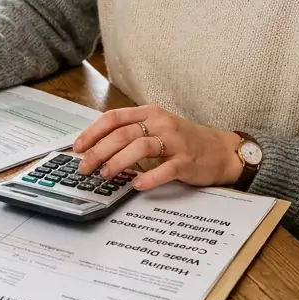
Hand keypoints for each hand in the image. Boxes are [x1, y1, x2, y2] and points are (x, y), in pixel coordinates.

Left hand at [72, 106, 243, 190]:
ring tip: (105, 175)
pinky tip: (137, 185)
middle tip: (84, 167)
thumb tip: (97, 148)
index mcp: (149, 113)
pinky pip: (165, 169)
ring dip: (118, 162)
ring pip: (140, 147)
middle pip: (123, 134)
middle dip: (99, 151)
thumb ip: (131, 134)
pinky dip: (150, 177)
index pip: (114, 118)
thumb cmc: (184, 141)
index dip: (93, 132)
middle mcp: (160, 123)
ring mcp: (175, 141)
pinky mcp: (187, 161)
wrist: (221, 151)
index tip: (77, 147)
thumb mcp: (156, 129)